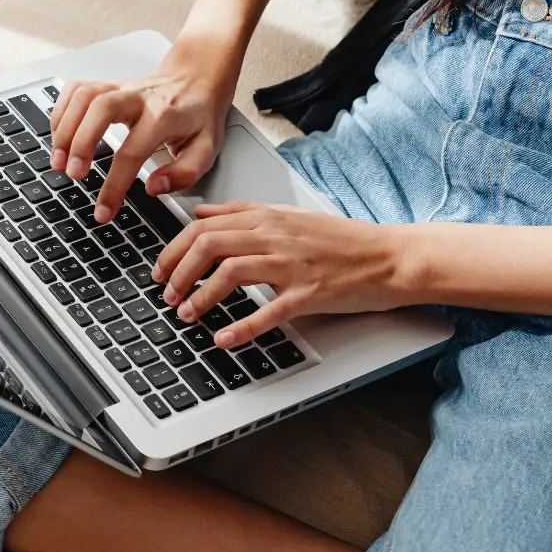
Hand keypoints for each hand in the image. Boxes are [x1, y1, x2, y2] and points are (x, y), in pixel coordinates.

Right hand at [49, 37, 238, 222]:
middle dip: (80, 143)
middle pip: (100, 109)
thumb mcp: (206, 150)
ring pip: (83, 96)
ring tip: (58, 160)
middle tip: (73, 174)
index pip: (132, 153)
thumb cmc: (199, 117)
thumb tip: (153, 188)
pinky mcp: (107, 85)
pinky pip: (76, 89)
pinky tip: (59, 135)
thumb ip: (184, 173)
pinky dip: (61, 111)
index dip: (114, 186)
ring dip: (64, 128)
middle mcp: (139, 97)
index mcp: (164, 116)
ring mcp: (120, 87)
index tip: (103, 211)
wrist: (198, 79)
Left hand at [152, 201, 414, 347]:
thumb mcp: (288, 216)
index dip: (173, 248)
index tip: (160, 269)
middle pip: (209, 244)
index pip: (204, 225)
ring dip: (200, 296)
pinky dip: (241, 327)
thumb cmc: (342, 241)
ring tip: (186, 315)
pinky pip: (268, 311)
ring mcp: (292, 263)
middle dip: (178, 271)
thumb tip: (201, 213)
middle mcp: (276, 235)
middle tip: (166, 294)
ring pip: (230, 271)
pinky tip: (223, 338)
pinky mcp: (310, 293)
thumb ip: (242, 213)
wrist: (391, 256)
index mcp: (267, 217)